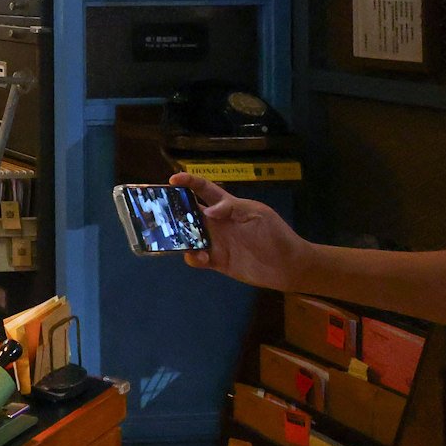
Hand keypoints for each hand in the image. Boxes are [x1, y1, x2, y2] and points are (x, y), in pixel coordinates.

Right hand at [170, 172, 309, 290]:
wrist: (288, 265)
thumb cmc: (276, 234)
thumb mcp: (256, 213)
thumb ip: (231, 208)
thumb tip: (208, 211)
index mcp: (227, 206)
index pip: (204, 190)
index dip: (189, 182)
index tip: (173, 180)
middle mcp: (217, 222)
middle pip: (189, 212)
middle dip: (172, 210)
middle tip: (157, 212)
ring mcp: (216, 242)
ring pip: (188, 236)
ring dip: (179, 237)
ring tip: (175, 239)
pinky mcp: (217, 261)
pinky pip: (196, 258)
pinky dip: (193, 257)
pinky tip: (201, 258)